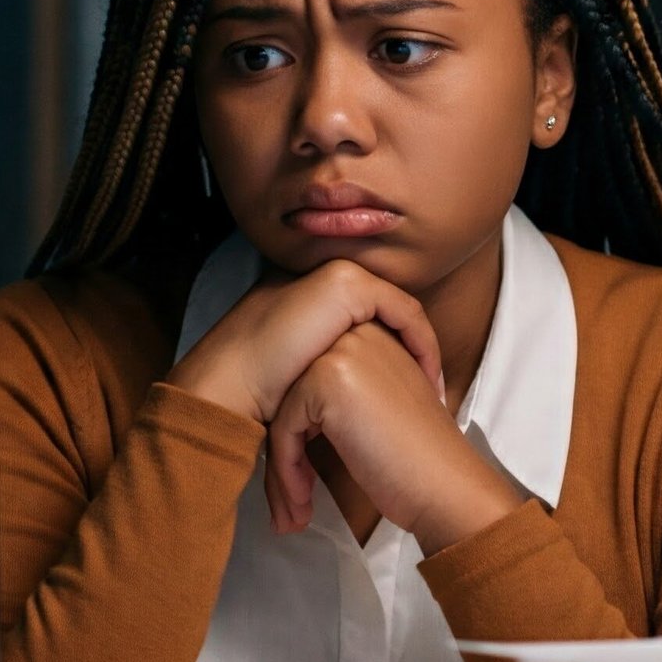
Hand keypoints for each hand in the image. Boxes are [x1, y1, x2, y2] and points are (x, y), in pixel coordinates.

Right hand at [165, 259, 444, 423]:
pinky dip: (422, 342)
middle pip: (388, 311)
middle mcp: (325, 273)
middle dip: (413, 349)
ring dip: (422, 347)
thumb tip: (356, 384)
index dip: (396, 348)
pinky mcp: (345, 284)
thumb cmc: (257, 388)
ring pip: (400, 310)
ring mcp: (336, 273)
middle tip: (432, 388)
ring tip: (434, 386)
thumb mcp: (301, 368)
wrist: (228, 384)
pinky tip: (428, 376)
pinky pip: (404, 311)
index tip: (414, 387)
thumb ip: (326, 360)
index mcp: (312, 290)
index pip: (369, 315)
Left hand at [265, 321, 522, 554]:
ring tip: (292, 514)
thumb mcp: (385, 407)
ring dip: (282, 469)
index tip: (305, 479)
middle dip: (287, 451)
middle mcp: (356, 335)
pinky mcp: (326, 380)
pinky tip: (301, 505)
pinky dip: (287, 471)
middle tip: (293, 497)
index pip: (312, 380)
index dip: (302, 432)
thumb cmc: (419, 462)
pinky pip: (283, 427)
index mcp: (373, 338)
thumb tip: (296, 415)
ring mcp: (340, 354)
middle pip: (293, 394)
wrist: (446, 485)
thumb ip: (348, 394)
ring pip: (283, 413)